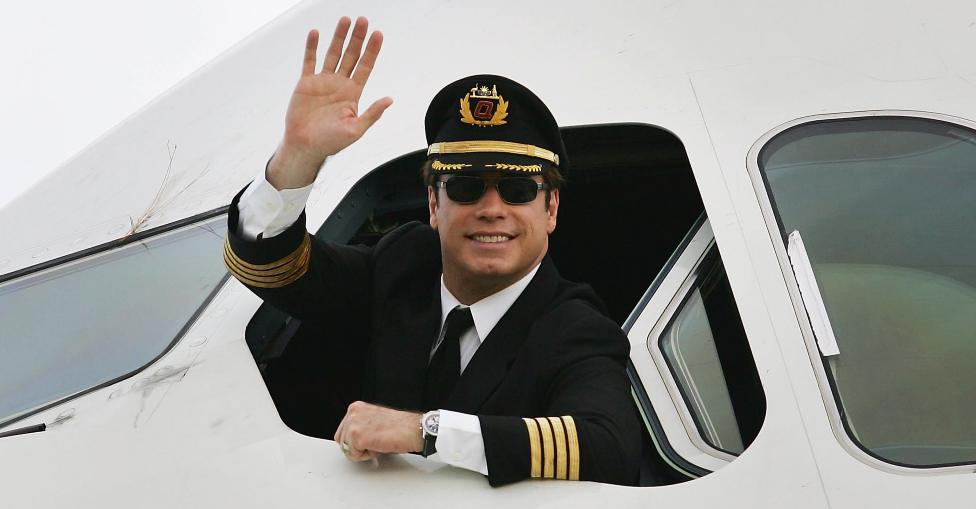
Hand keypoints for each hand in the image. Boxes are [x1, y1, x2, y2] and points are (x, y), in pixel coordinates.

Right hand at [269, 17, 393, 188]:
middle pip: (351, 55)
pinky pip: (310, 61)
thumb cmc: (331, 142)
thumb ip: (372, 114)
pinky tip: (316, 33)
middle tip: (363, 20)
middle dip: (358, 38)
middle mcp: (340, 84)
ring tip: (345, 20)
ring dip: (339, 37)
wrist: (305, 146)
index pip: (365, 67)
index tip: (378, 34)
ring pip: (333, 53)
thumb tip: (390, 100)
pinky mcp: (306, 83)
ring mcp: (323, 81)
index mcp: (353, 93)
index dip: (372, 51)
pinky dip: (312, 47)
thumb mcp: (356, 129)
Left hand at [333, 401, 423, 461]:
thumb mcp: (373, 420)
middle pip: (341, 441)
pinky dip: (368, 456)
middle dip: (356, 446)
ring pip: (347, 449)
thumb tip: (351, 440)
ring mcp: (354, 424)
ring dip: (363, 451)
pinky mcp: (357, 437)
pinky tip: (379, 445)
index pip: (342, 432)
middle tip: (374, 442)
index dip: (355, 441)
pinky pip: (355, 455)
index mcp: (356, 408)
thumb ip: (360, 426)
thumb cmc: (399, 427)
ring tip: (378, 442)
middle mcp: (353, 413)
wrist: (413, 429)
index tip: (369, 439)